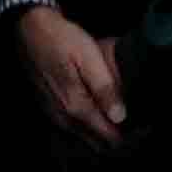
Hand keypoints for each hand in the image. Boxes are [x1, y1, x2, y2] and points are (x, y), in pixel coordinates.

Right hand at [8, 0, 128, 146]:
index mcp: (76, 106)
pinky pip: (72, 128)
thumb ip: (104, 88)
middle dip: (116, 139)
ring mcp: (54, 114)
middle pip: (96, 143)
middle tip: (135, 126)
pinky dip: (87, 127)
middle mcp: (63, 117)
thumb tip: (121, 117)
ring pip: (84, 137)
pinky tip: (98, 113)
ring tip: (120, 120)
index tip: (142, 129)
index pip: (107, 137)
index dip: (127, 137)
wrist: (29, 28)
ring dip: (101, 134)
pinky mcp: (49, 108)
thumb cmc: (62, 39)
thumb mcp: (89, 57)